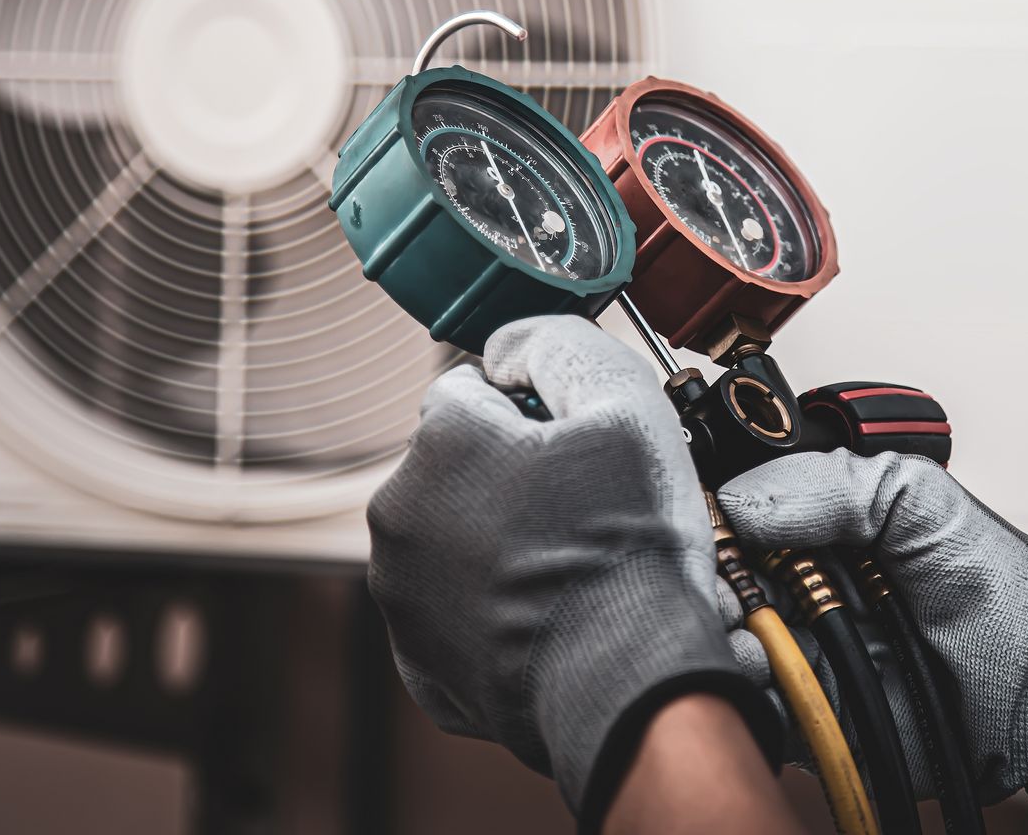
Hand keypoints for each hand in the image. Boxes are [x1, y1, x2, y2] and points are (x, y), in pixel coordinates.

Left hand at [368, 315, 775, 830]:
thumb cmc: (627, 550)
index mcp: (440, 443)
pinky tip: (544, 613)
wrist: (628, 683)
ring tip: (567, 565)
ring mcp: (402, 595)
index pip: (473, 388)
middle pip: (458, 464)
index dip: (533, 409)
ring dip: (496, 539)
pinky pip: (454, 609)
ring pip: (452, 536)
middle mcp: (400, 514)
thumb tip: (512, 344)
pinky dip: (491, 607)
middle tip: (581, 508)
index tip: (575, 444)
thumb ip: (557, 344)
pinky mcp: (419, 659)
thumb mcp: (623, 403)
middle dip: (508, 474)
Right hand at [717, 449, 1027, 833]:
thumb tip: (739, 499)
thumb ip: (837, 484)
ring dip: (717, 626)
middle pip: (712, 570)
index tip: (703, 512)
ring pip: (721, 635)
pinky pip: (753, 698)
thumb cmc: (1003, 594)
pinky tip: (759, 662)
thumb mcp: (926, 502)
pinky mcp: (807, 709)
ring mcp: (800, 645)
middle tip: (717, 571)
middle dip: (704, 571)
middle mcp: (798, 579)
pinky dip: (744, 683)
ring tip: (741, 618)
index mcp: (819, 522)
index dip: (709, 507)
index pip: (734, 504)